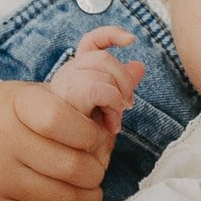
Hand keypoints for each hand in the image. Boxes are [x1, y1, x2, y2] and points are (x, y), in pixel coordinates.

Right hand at [0, 76, 110, 200]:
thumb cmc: (11, 113)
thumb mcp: (40, 92)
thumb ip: (90, 88)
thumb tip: (142, 69)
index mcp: (18, 105)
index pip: (62, 121)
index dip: (91, 134)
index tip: (97, 136)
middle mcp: (5, 142)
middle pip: (71, 167)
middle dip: (97, 168)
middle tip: (97, 163)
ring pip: (63, 199)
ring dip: (88, 194)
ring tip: (87, 182)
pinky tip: (67, 200)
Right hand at [47, 25, 144, 141]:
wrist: (66, 165)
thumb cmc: (85, 141)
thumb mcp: (107, 111)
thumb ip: (121, 87)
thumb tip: (139, 66)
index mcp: (76, 73)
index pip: (91, 42)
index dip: (110, 34)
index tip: (130, 41)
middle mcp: (66, 75)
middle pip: (101, 57)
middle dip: (123, 80)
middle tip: (127, 107)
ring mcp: (62, 87)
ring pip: (101, 71)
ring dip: (117, 98)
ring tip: (114, 122)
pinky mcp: (64, 100)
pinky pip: (98, 89)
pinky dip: (111, 104)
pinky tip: (110, 125)